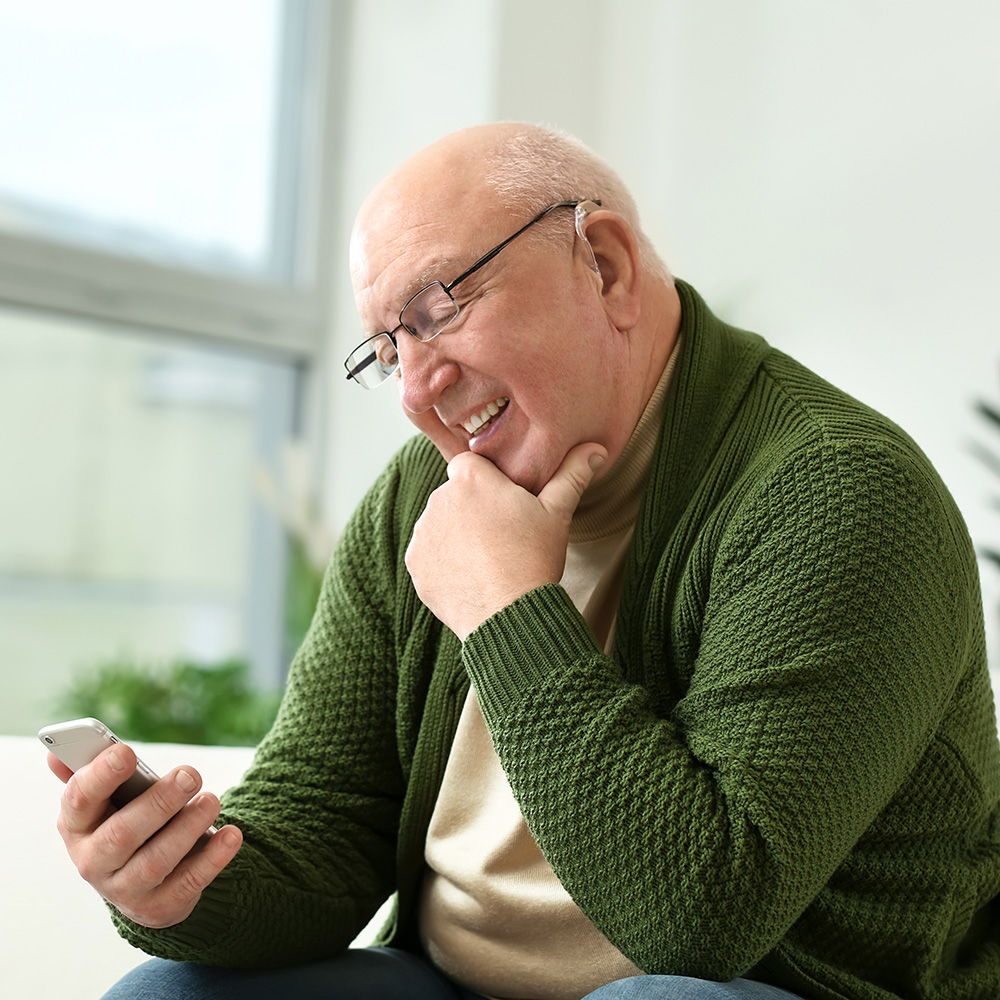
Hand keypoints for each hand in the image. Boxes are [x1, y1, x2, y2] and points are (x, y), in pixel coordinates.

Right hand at [49, 743, 242, 927]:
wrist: (143, 882)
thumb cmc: (124, 822)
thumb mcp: (105, 801)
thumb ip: (88, 773)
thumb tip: (55, 753)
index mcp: (77, 826)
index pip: (79, 801)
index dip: (101, 776)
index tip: (127, 752)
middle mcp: (94, 862)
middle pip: (122, 834)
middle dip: (158, 802)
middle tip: (191, 774)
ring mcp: (125, 890)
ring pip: (156, 861)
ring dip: (187, 828)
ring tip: (212, 800)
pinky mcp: (159, 907)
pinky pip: (188, 883)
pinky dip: (213, 859)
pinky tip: (231, 835)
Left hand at [405, 442, 606, 639]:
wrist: (508, 615)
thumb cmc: (534, 558)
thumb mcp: (558, 513)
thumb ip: (572, 474)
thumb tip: (597, 448)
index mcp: (470, 478)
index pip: (471, 464)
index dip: (488, 482)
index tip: (504, 505)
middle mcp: (439, 499)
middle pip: (455, 495)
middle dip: (472, 509)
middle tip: (500, 537)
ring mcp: (423, 533)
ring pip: (441, 524)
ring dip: (456, 535)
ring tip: (486, 559)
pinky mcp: (414, 563)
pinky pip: (428, 554)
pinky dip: (443, 562)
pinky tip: (470, 575)